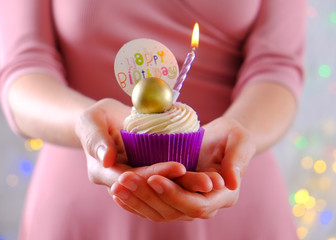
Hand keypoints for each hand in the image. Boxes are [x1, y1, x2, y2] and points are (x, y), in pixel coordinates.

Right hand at [75, 98, 207, 219]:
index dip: (154, 173)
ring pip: (160, 189)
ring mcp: (135, 180)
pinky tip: (204, 179)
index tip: (178, 167)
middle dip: (178, 185)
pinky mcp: (147, 174)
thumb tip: (107, 159)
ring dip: (185, 186)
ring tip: (210, 182)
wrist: (107, 121)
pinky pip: (165, 182)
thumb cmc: (97, 117)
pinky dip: (183, 181)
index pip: (131, 178)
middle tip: (205, 182)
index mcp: (103, 172)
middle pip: (150, 187)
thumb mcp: (92, 119)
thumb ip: (96, 138)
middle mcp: (119, 182)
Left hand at [111, 117, 254, 220]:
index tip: (153, 178)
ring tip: (116, 186)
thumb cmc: (231, 136)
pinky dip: (135, 202)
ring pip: (159, 212)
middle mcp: (205, 204)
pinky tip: (118, 192)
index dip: (174, 194)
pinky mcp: (174, 198)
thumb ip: (237, 160)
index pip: (196, 204)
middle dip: (148, 197)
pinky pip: (153, 206)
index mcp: (222, 195)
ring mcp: (187, 203)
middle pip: (173, 211)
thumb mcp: (238, 140)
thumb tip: (230, 182)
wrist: (220, 138)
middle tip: (125, 181)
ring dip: (137, 201)